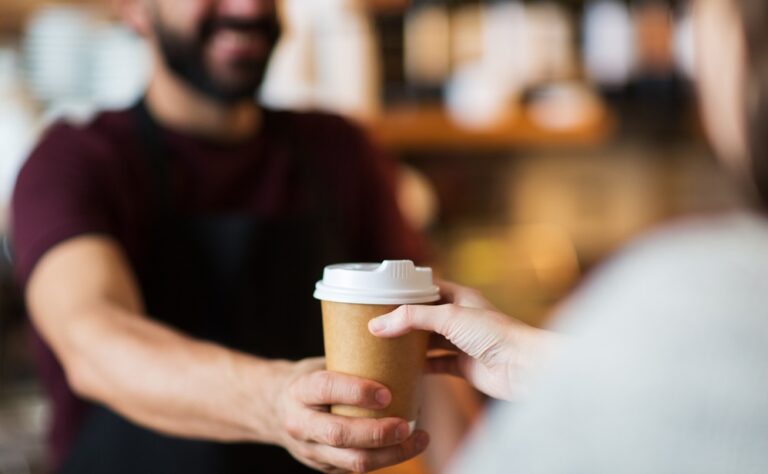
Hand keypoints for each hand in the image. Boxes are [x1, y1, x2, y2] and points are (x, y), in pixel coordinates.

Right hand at [272, 358, 428, 472]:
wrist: (272, 409)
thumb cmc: (309, 380)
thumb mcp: (320, 365)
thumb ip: (351, 364)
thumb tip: (401, 350)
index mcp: (299, 390)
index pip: (325, 389)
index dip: (356, 391)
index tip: (387, 392)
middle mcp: (300, 423)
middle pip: (339, 434)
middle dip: (377, 432)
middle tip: (406, 424)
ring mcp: (311, 450)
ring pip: (352, 461)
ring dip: (391, 454)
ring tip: (418, 438)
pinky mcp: (324, 466)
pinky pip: (357, 468)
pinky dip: (387, 458)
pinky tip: (407, 445)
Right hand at [368, 281, 552, 399]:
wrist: (524, 367)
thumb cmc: (496, 334)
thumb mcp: (449, 317)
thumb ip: (412, 318)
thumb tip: (377, 324)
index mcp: (461, 297)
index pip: (427, 287)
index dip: (406, 290)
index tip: (381, 294)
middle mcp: (461, 318)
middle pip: (425, 317)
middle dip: (403, 320)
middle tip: (376, 323)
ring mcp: (462, 343)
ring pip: (429, 342)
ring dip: (409, 345)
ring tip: (383, 346)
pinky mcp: (464, 367)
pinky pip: (436, 365)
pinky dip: (420, 368)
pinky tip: (402, 370)